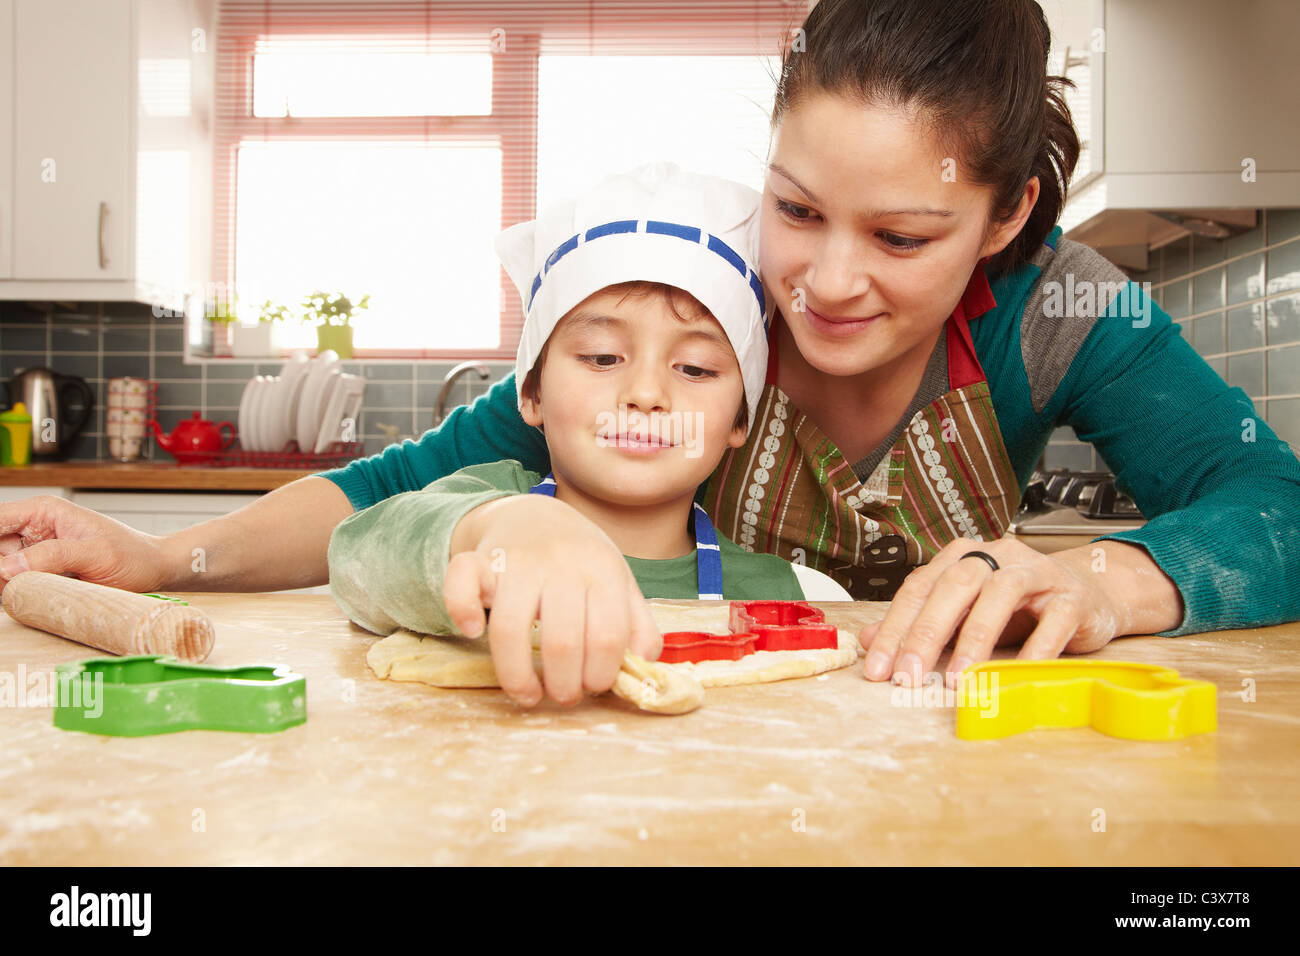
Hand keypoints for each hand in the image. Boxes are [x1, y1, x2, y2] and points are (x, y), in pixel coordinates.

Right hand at [0, 494, 169, 594]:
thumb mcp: (97, 554)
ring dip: (6, 583)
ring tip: (36, 588)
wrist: (154, 570)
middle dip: (0, 569)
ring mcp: (34, 551)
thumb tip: (7, 567)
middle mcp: (33, 528)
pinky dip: (14, 591)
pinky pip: (13, 582)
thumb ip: (53, 555)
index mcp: (44, 511)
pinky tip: (31, 596)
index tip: (1, 569)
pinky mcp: (39, 571)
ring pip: (1, 568)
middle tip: (14, 585)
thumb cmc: (134, 555)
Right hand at [444, 495, 661, 707]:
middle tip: (564, 696)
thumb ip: (638, 624)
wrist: (537, 515)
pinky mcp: (480, 560)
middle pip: (562, 641)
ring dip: (518, 676)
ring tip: (528, 695)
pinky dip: (461, 610)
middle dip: (565, 685)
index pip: (608, 636)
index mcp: (602, 571)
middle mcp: (561, 564)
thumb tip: (642, 664)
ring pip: (511, 627)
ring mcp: (518, 561)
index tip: (594, 688)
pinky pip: (461, 581)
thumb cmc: (582, 560)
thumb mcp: (620, 583)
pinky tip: (473, 632)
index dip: (602, 674)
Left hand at [858, 538, 1122, 687]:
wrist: (1088, 594)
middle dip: (926, 632)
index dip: (894, 629)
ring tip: (959, 681)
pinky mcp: (1072, 597)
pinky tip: (1015, 677)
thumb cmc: (1019, 607)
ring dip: (975, 639)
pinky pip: (1053, 621)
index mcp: (962, 556)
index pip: (919, 588)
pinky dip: (1034, 649)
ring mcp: (1036, 573)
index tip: (877, 670)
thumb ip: (918, 624)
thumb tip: (867, 640)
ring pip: (999, 595)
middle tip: (907, 677)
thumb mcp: (963, 614)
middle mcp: (996, 556)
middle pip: (954, 585)